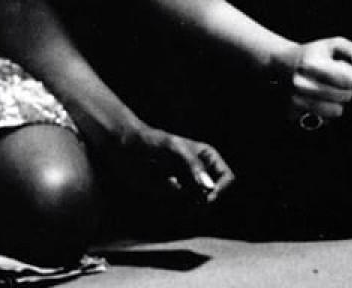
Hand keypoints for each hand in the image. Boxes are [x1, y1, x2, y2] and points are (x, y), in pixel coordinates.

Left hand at [115, 124, 233, 203]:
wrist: (125, 149)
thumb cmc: (152, 142)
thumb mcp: (175, 149)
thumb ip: (193, 166)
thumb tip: (208, 186)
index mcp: (207, 158)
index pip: (226, 178)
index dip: (220, 189)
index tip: (207, 197)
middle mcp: (199, 173)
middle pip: (213, 196)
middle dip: (203, 203)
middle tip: (189, 205)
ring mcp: (185, 185)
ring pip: (197, 206)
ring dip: (187, 209)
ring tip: (171, 197)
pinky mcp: (169, 196)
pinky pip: (179, 209)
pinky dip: (173, 210)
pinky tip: (162, 198)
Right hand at [279, 37, 351, 124]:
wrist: (286, 63)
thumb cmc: (319, 53)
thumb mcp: (338, 44)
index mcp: (311, 63)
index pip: (349, 78)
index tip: (342, 67)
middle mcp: (301, 83)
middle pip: (345, 96)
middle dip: (347, 88)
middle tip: (335, 78)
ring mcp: (296, 100)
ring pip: (337, 111)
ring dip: (339, 101)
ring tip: (329, 88)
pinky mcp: (294, 113)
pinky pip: (325, 120)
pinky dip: (328, 111)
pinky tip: (321, 98)